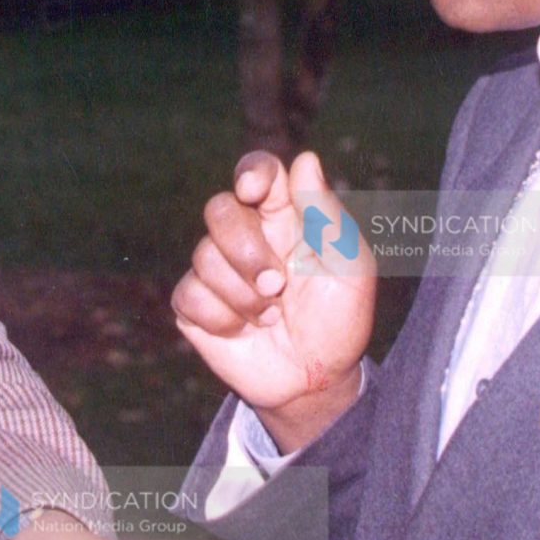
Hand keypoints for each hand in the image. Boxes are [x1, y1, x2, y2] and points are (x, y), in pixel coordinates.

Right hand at [171, 150, 374, 451]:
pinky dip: (222, 317)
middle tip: (276, 284)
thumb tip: (304, 159)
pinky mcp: (196, 305)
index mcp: (285, 218)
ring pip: (203, 255)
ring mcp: (217, 270)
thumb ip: (328, 215)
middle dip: (245, 249)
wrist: (315, 380)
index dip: (250, 172)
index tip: (250, 189)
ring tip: (270, 316)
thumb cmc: (339, 320)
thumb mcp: (350, 268)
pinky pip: (189, 294)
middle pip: (219, 210)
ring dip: (242, 294)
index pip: (259, 173)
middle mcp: (247, 236)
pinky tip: (244, 330)